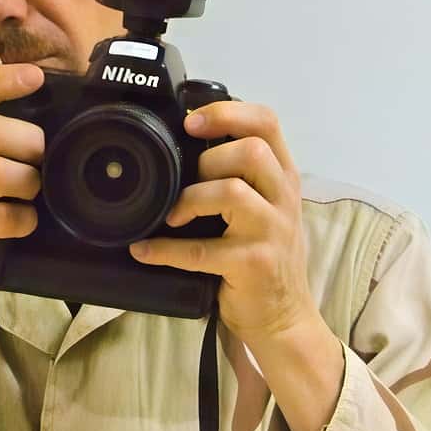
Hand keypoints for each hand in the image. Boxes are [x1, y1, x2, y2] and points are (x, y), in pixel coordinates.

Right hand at [0, 62, 45, 317]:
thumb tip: (29, 121)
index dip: (2, 80)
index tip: (36, 76)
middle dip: (29, 141)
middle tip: (40, 157)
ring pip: (0, 172)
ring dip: (29, 181)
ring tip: (30, 192)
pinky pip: (2, 216)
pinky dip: (23, 219)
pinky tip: (23, 222)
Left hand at [129, 101, 318, 347]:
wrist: (284, 317)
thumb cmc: (264, 253)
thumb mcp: (264, 204)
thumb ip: (239, 173)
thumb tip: (182, 142)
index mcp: (282, 176)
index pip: (267, 122)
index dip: (227, 113)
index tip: (191, 122)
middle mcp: (283, 198)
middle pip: (252, 151)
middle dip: (208, 159)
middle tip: (185, 180)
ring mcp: (273, 231)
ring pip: (232, 192)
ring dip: (191, 199)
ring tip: (172, 215)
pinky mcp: (255, 265)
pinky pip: (202, 250)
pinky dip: (166, 249)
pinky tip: (145, 249)